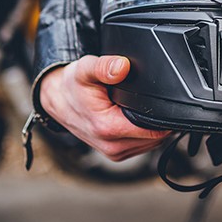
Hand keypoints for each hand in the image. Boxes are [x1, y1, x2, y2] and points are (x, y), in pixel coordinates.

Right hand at [39, 55, 170, 160]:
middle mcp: (112, 147)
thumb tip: (122, 66)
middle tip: (145, 99)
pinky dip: (144, 133)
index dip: (163, 114)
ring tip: (136, 108)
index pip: (154, 129)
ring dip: (151, 127)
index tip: (159, 99)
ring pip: (152, 143)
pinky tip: (133, 117)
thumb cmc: (73, 86)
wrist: (58, 100)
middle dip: (157, 119)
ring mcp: (114, 153)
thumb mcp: (86, 69)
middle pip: (156, 137)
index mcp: (108, 128)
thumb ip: (105, 66)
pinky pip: (143, 146)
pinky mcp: (116, 155)